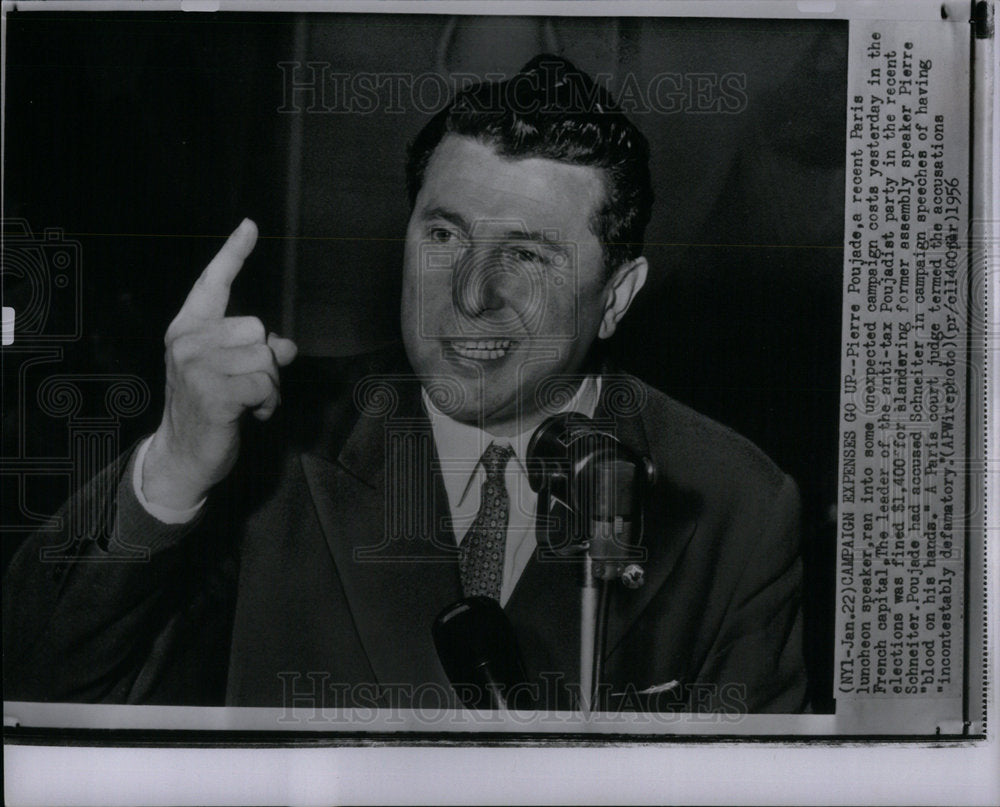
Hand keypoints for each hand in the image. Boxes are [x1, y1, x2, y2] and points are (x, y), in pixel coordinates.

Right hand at [142, 219, 297, 508]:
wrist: (182, 455)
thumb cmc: (209, 408)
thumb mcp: (229, 371)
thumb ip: (253, 349)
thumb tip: (286, 345)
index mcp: (188, 329)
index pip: (212, 283)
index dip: (233, 254)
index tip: (250, 225)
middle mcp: (188, 341)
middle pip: (257, 329)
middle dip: (265, 361)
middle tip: (247, 386)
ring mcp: (198, 367)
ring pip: (266, 359)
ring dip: (270, 386)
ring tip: (249, 402)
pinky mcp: (214, 394)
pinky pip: (266, 385)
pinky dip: (270, 403)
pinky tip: (253, 415)